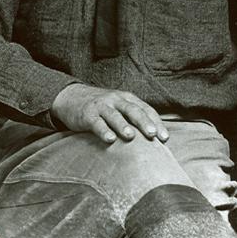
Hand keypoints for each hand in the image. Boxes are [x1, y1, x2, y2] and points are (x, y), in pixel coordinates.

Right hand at [50, 83, 168, 143]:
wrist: (71, 97)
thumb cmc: (102, 107)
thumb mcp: (119, 107)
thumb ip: (133, 118)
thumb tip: (155, 138)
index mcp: (127, 98)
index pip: (145, 109)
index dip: (156, 122)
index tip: (165, 138)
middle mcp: (116, 100)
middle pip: (133, 110)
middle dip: (143, 122)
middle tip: (152, 134)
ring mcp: (101, 106)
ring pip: (114, 115)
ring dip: (123, 126)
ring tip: (130, 136)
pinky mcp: (88, 114)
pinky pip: (97, 123)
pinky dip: (103, 130)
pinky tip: (109, 139)